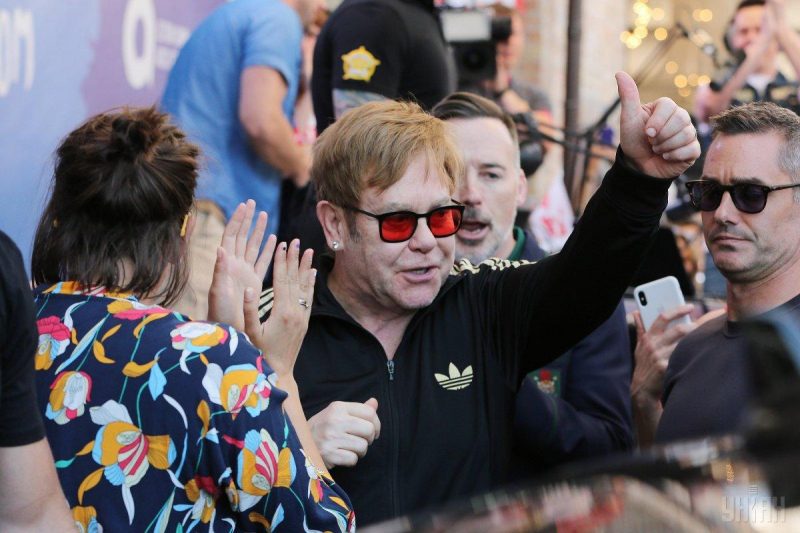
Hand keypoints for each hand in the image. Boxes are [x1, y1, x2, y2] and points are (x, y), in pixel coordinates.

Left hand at [208, 200, 275, 329]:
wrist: (228, 329)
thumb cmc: (220, 313)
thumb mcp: (218, 291)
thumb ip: (220, 270)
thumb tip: (221, 248)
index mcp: (226, 265)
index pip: (232, 236)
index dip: (238, 220)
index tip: (244, 205)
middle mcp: (235, 265)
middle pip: (242, 237)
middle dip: (247, 220)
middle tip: (253, 203)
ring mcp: (245, 272)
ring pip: (253, 246)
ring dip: (258, 231)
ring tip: (264, 215)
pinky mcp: (254, 281)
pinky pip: (262, 261)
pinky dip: (267, 249)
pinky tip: (274, 239)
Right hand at [243, 239, 314, 376]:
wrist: (279, 372)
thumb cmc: (260, 353)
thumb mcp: (250, 332)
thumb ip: (249, 310)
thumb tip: (247, 288)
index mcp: (281, 312)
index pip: (282, 281)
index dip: (281, 262)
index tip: (282, 245)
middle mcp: (295, 312)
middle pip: (294, 280)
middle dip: (294, 259)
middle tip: (297, 241)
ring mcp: (302, 316)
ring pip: (304, 287)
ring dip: (305, 267)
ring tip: (309, 251)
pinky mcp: (305, 321)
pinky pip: (309, 298)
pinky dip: (310, 284)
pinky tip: (313, 273)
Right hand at [308, 399, 380, 468]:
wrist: (296, 443)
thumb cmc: (321, 428)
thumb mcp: (336, 413)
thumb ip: (357, 409)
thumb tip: (374, 403)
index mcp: (338, 407)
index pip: (369, 413)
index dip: (376, 423)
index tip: (372, 431)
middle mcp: (334, 420)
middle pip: (369, 429)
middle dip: (369, 438)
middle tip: (361, 441)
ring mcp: (331, 437)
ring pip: (363, 446)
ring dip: (360, 451)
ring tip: (349, 448)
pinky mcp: (328, 454)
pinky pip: (353, 459)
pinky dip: (351, 460)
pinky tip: (342, 456)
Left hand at [615, 71, 699, 177]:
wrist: (637, 165)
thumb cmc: (633, 140)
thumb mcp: (628, 118)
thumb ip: (628, 96)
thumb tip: (619, 73)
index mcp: (666, 108)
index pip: (669, 106)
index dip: (657, 122)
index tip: (647, 132)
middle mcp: (680, 117)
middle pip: (681, 119)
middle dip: (661, 136)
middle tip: (652, 142)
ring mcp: (688, 133)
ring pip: (686, 135)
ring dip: (665, 147)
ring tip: (657, 149)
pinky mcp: (692, 149)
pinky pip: (691, 149)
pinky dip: (675, 156)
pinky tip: (666, 157)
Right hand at [630, 305, 695, 399]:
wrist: (641, 387)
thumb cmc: (644, 364)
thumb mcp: (639, 345)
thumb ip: (640, 328)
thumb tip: (636, 312)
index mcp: (648, 337)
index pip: (663, 317)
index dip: (677, 310)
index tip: (690, 306)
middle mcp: (653, 345)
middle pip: (678, 329)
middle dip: (694, 326)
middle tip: (703, 325)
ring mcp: (659, 357)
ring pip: (684, 344)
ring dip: (696, 340)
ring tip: (705, 338)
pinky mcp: (665, 368)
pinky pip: (683, 358)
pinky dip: (693, 354)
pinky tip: (700, 354)